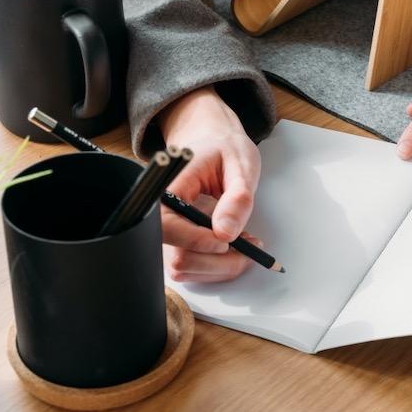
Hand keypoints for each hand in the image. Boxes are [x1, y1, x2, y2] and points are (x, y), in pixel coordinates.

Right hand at [156, 86, 263, 282]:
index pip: (168, 226)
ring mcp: (167, 232)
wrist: (215, 142)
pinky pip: (191, 269)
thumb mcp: (241, 164)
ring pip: (185, 269)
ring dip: (220, 266)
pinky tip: (234, 246)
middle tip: (251, 245)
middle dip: (219, 260)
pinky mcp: (177, 243)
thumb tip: (227, 232)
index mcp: (168, 187)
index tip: (229, 239)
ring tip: (246, 243)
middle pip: (178, 258)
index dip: (197, 240)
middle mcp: (160, 214)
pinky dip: (217, 266)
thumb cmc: (224, 148)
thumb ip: (237, 197)